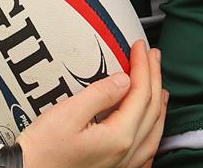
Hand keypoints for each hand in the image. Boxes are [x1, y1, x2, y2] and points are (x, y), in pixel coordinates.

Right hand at [15, 41, 166, 167]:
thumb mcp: (68, 114)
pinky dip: (153, 133)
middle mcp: (126, 153)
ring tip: (160, 87)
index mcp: (119, 137)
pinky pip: (145, 152)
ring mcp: (123, 165)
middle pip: (151, 110)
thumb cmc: (43, 150)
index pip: (140, 94)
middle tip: (152, 56)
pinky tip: (151, 129)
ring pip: (153, 132)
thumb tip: (124, 80)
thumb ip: (100, 95)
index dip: (142, 67)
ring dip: (158, 105)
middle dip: (154, 79)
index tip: (140, 47)